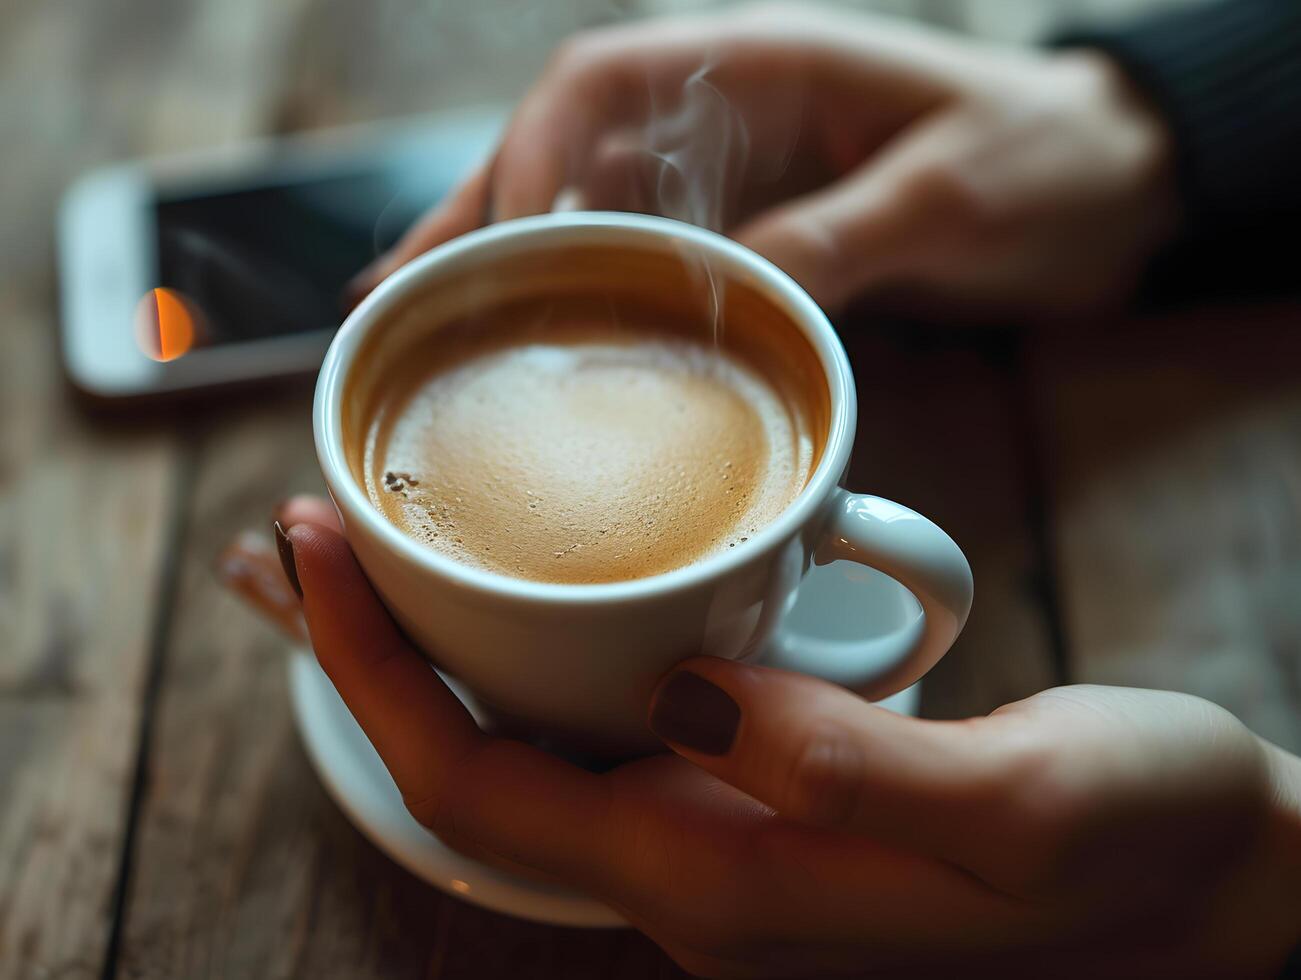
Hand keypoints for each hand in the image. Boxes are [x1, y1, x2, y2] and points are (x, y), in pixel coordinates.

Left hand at [275, 497, 1300, 977]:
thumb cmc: (1139, 846)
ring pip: (522, 744)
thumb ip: (857, 771)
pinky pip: (597, 726)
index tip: (312, 553)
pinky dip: (523, 655)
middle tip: (295, 535)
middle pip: (467, 766)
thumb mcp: (1025, 806)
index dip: (372, 675)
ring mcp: (724, 834)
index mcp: (725, 878)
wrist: (1209, 886)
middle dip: (362, 657)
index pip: (479, 784)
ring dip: (428, 652)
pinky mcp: (764, 793)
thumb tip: (703, 697)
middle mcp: (697, 868)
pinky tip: (520, 598)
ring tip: (360, 556)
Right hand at [349, 5, 1177, 322]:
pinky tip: (530, 347)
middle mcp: (721, 119)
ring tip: (413, 330)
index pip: (598, 89)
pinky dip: (577, 305)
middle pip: (557, 157)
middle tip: (389, 305)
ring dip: (499, 269)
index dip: (529, 160)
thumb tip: (732, 292)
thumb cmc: (1045, 158)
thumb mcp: (953, 194)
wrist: (1106, 186)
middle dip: (471, 224)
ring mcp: (726, 183)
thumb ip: (844, 235)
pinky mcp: (745, 240)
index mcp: (757, 67)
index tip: (498, 247)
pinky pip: (638, 269)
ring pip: (580, 217)